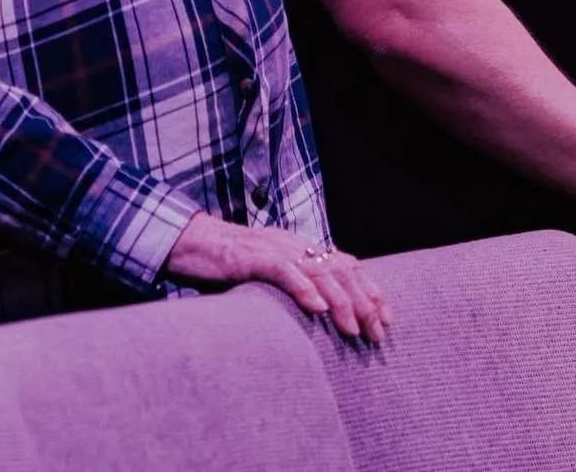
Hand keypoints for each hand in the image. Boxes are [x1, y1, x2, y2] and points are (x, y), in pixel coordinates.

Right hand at [164, 210, 389, 343]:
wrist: (190, 242)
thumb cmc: (227, 264)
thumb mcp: (268, 273)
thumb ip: (294, 283)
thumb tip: (322, 312)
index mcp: (299, 246)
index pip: (345, 263)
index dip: (369, 289)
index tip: (386, 317)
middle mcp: (292, 244)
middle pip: (339, 268)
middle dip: (363, 301)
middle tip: (376, 333)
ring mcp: (272, 248)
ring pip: (317, 269)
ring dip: (340, 301)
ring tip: (353, 329)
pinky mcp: (250, 257)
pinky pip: (282, 270)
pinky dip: (302, 287)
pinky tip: (316, 307)